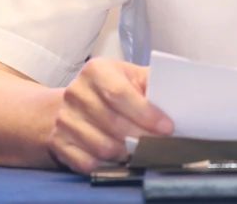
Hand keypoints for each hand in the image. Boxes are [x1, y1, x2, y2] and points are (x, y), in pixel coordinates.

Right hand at [48, 58, 173, 172]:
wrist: (74, 102)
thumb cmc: (112, 88)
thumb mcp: (131, 77)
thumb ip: (151, 84)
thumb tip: (178, 97)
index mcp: (96, 70)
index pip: (119, 94)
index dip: (145, 114)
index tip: (167, 128)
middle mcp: (76, 92)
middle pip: (113, 124)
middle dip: (142, 138)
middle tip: (160, 145)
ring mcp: (64, 119)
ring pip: (102, 147)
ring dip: (127, 154)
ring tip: (141, 151)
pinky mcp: (58, 143)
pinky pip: (87, 163)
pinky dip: (108, 165)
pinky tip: (120, 159)